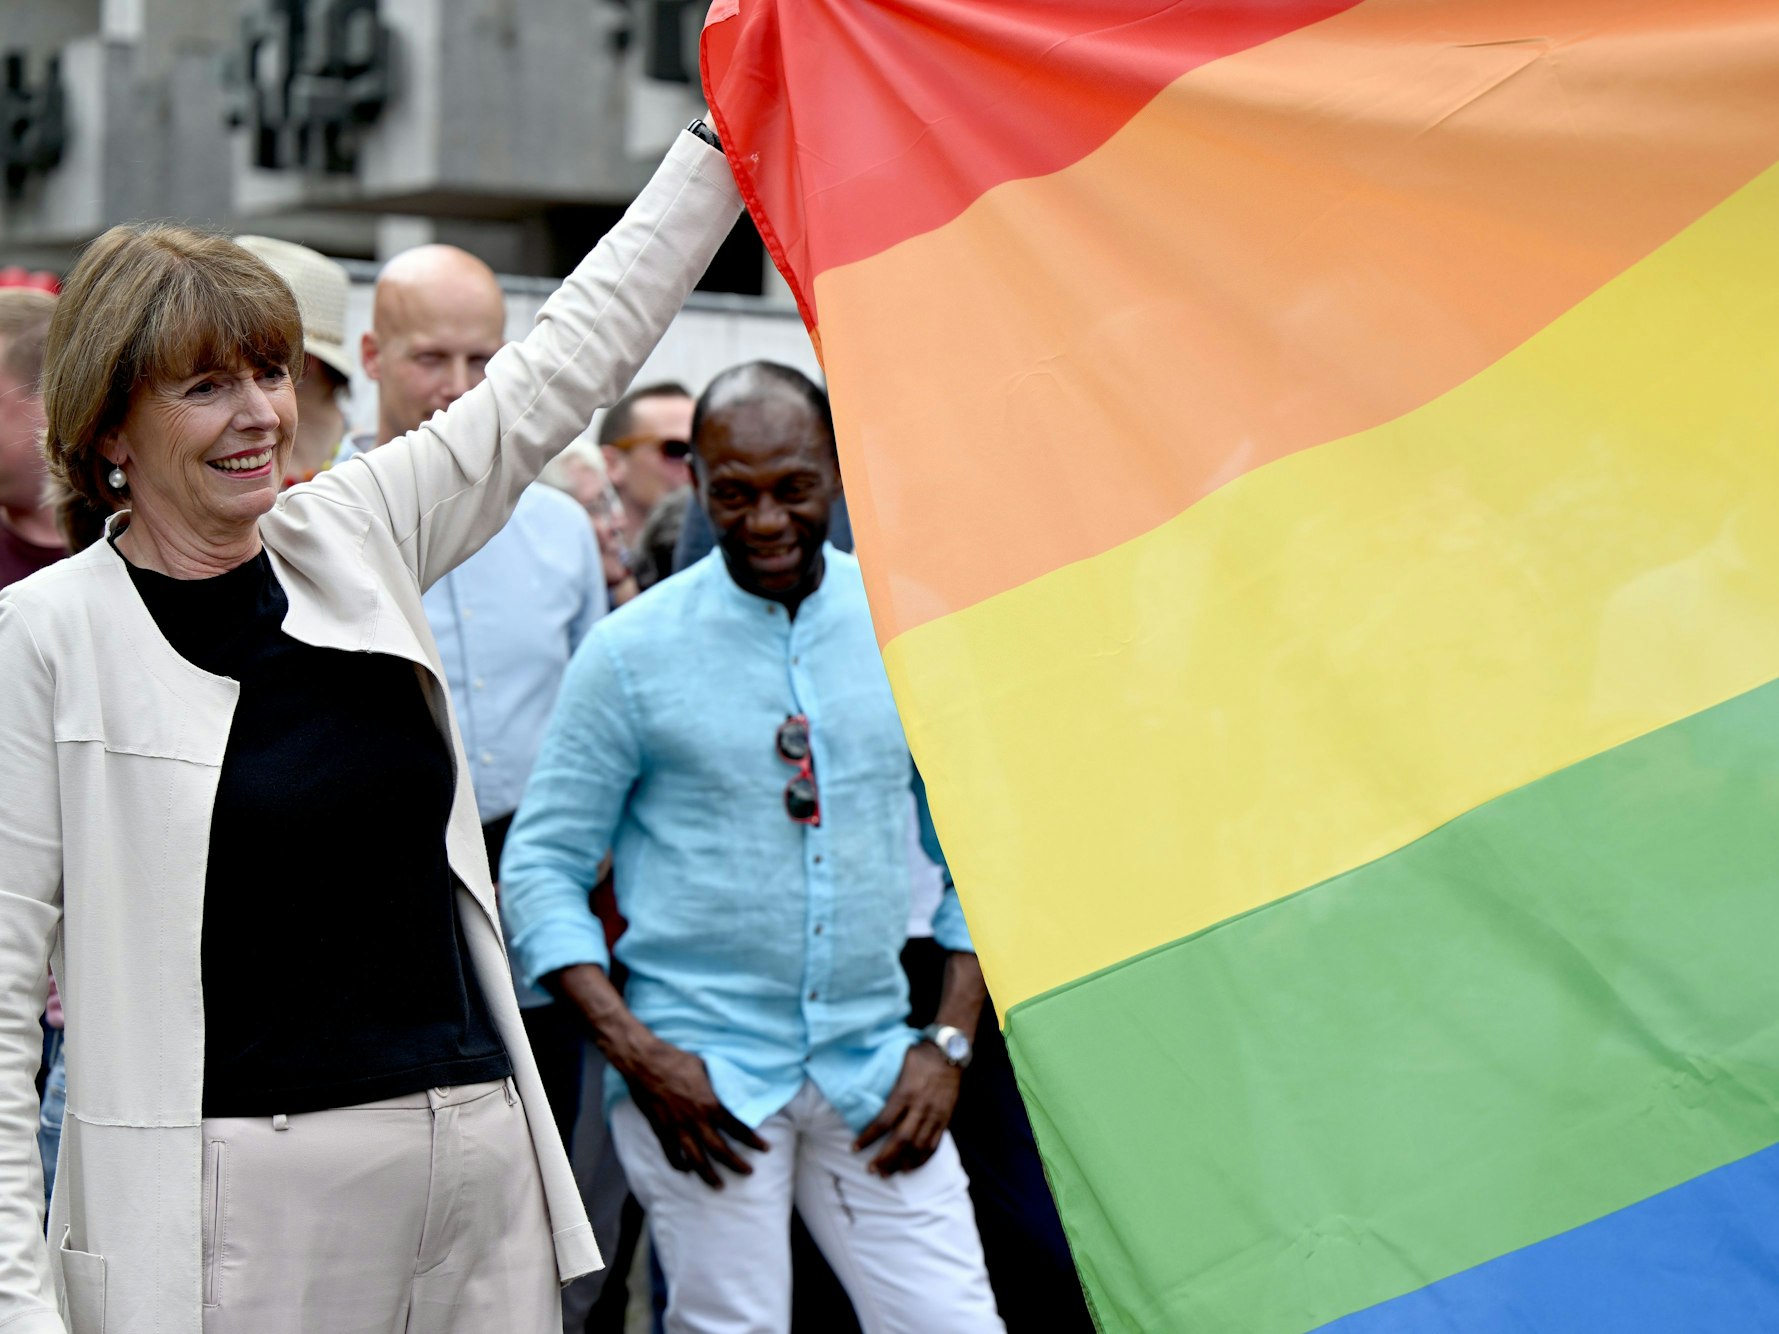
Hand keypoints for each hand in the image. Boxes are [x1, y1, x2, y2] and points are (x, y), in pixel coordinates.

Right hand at [616, 1037, 767, 1188]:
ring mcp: (677, 1128)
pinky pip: (671, 1153)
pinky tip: (686, 1170)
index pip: (737, 1127)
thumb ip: (719, 1084)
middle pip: (720, 1149)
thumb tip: (734, 1088)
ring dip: (709, 1174)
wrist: (645, 1063)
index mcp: (710, 1104)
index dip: (753, 1140)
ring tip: (719, 1185)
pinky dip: (679, 1164)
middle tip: (748, 1172)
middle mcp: (696, 1120)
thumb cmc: (677, 1060)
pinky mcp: (660, 1130)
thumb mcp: (707, 1068)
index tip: (765, 1148)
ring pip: (696, 1158)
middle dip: (736, 1163)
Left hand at [853, 1043, 961, 1176]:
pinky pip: (934, 1144)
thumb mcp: (900, 1065)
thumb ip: (888, 1085)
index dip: (868, 1138)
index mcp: (905, 1092)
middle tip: (872, 1170)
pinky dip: (922, 1159)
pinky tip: (911, 1167)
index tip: (854, 1148)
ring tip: (889, 1173)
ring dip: (902, 1163)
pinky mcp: (945, 1119)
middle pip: (901, 1140)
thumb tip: (866, 1096)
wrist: (949, 1052)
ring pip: (918, 1146)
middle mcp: (920, 1106)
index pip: (883, 1122)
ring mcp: (934, 1114)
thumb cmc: (919, 1055)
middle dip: (885, 1158)